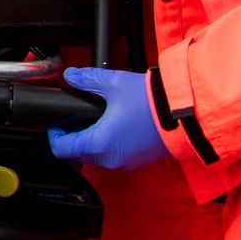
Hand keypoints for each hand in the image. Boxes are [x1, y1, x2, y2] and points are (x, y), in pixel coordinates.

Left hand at [48, 67, 169, 169]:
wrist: (184, 113)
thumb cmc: (151, 101)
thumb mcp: (114, 83)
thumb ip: (88, 79)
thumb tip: (72, 76)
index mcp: (99, 143)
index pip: (62, 149)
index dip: (56, 134)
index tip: (60, 121)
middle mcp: (110, 159)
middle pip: (78, 153)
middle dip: (74, 135)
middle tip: (78, 115)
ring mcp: (125, 162)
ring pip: (97, 155)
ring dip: (92, 139)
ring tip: (98, 116)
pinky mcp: (137, 161)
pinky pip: (114, 156)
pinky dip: (109, 143)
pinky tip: (115, 124)